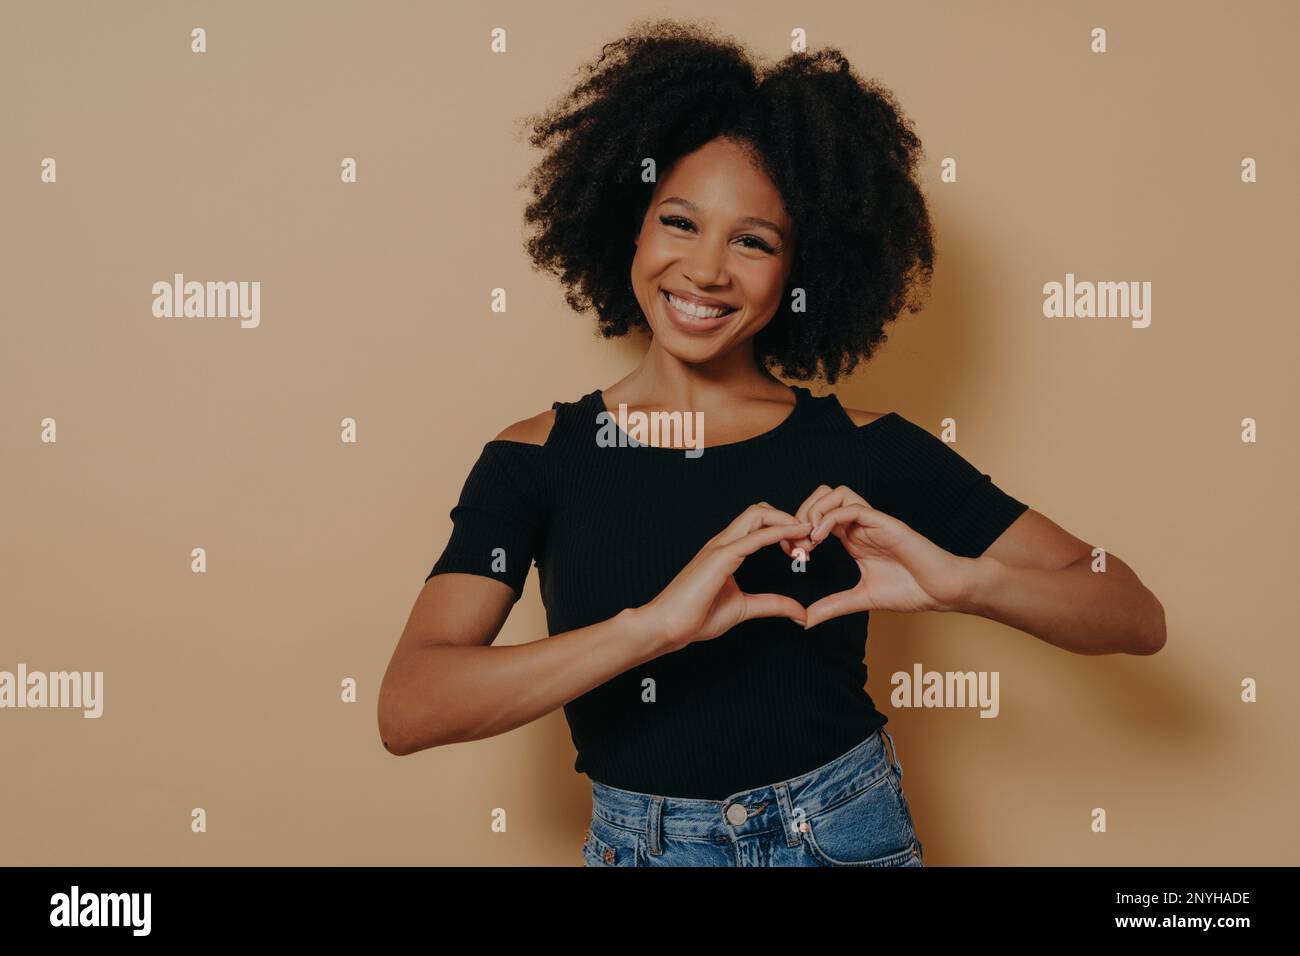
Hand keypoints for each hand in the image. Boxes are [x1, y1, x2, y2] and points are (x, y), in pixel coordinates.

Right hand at [640, 502, 812, 651]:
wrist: (667, 627)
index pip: (759, 523)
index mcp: (727, 550)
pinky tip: (797, 537)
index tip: (802, 550)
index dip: (785, 530)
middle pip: (761, 510)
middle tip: (807, 544)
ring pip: (758, 513)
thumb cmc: (696, 617)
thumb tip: (802, 613)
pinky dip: (780, 532)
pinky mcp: (720, 558)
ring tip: (805, 541)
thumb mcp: (745, 608)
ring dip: (787, 522)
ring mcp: (720, 547)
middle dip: (789, 520)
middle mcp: (723, 542)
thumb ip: (773, 605)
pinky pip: (755, 537)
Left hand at [781, 484, 971, 627]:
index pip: (818, 517)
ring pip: (836, 494)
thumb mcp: (860, 599)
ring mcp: (872, 521)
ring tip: (809, 540)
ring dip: (815, 511)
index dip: (799, 530)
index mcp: (852, 538)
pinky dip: (830, 518)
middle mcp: (860, 525)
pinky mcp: (884, 522)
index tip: (793, 554)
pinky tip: (820, 538)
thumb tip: (804, 620)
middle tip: (796, 543)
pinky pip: (852, 508)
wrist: (941, 591)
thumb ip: (832, 606)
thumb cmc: (910, 591)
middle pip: (822, 496)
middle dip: (801, 514)